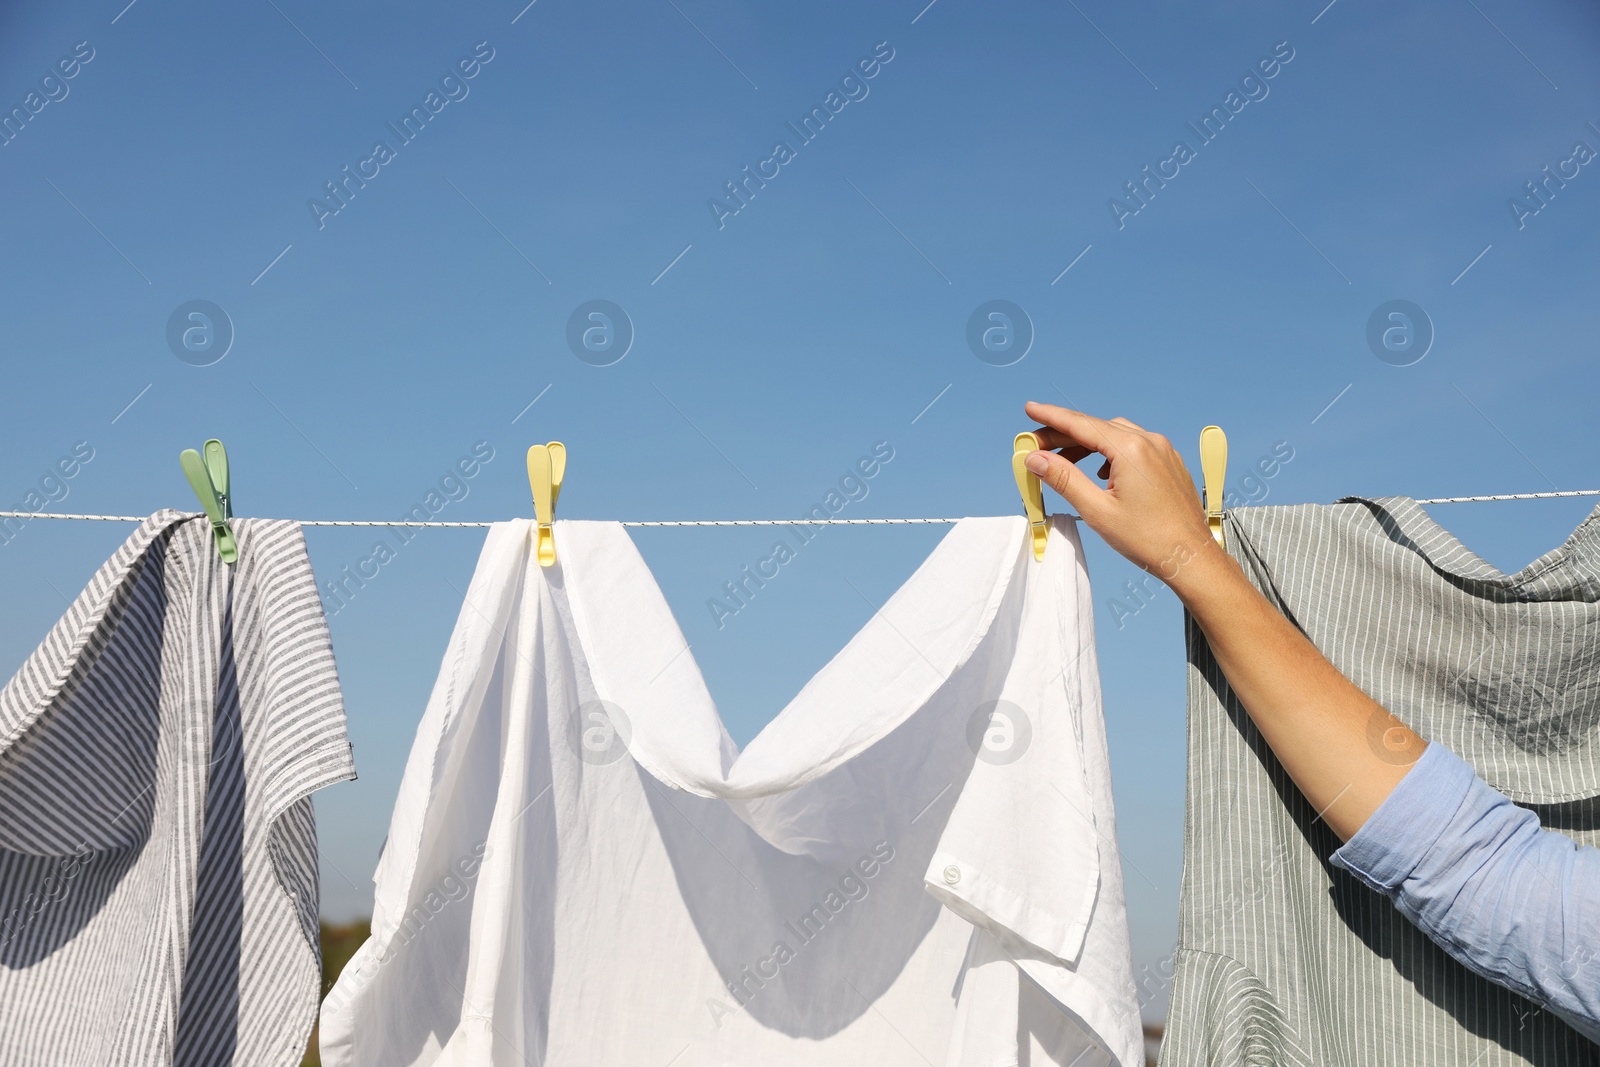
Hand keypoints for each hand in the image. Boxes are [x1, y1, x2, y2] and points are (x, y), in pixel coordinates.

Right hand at [1022, 401, 1219, 587]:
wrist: (1190, 556)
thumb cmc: (1147, 538)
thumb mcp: (1097, 510)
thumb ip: (1064, 479)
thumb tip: (1035, 459)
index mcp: (1131, 450)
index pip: (1082, 425)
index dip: (1052, 417)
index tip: (1031, 409)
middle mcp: (1150, 442)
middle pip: (1097, 428)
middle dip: (1065, 434)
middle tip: (1036, 445)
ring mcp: (1163, 451)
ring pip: (1115, 435)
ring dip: (1087, 443)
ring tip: (1063, 461)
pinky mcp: (1169, 462)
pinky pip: (1134, 445)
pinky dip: (1110, 451)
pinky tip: (1099, 472)